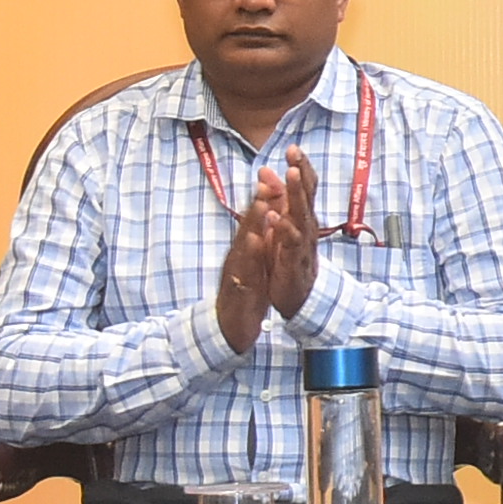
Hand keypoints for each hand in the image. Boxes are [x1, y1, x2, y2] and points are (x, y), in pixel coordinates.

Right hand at [212, 158, 319, 354]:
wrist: (231, 326)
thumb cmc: (245, 291)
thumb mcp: (253, 264)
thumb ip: (257, 240)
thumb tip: (263, 214)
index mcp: (245, 251)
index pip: (254, 224)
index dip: (263, 201)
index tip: (271, 177)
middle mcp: (238, 258)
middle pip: (247, 228)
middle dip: (257, 205)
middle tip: (266, 181)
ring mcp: (236, 273)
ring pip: (244, 247)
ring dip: (252, 225)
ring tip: (261, 205)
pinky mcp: (238, 291)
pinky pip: (245, 270)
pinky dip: (250, 257)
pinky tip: (256, 243)